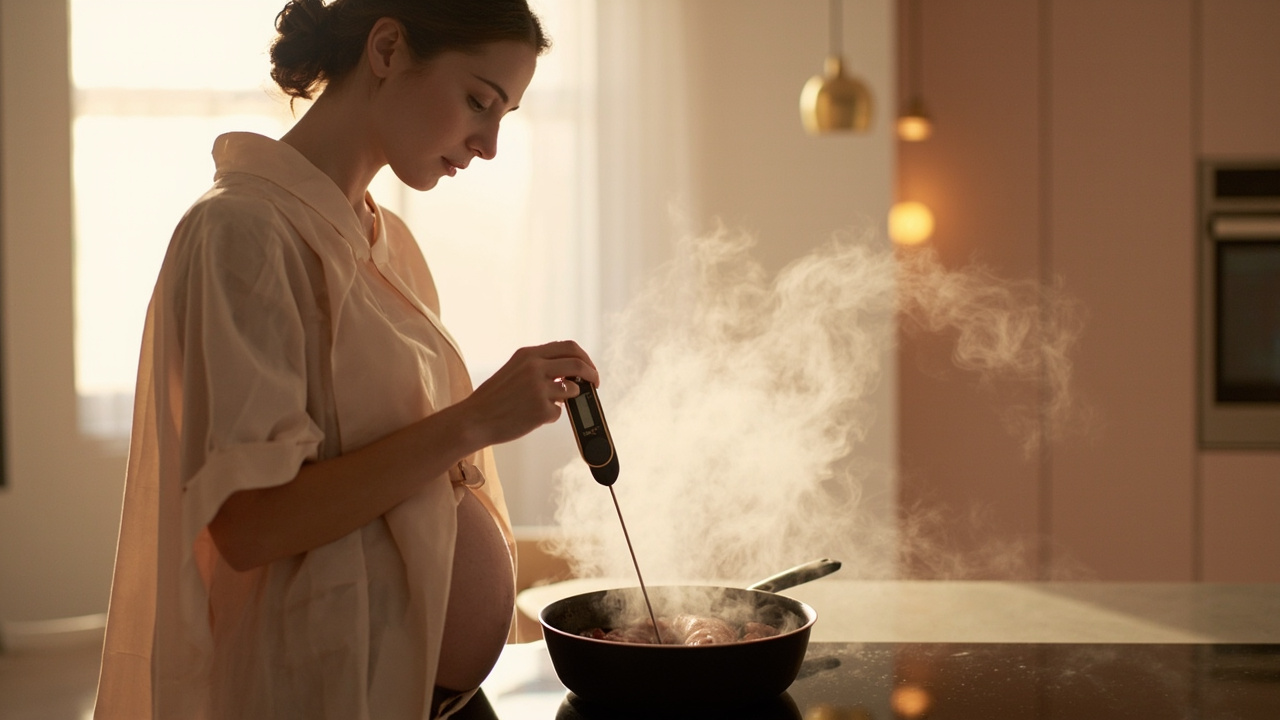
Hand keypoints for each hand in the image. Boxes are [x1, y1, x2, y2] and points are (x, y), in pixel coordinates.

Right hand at [461, 340, 599, 446]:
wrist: (474, 419)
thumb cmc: (493, 398)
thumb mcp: (514, 370)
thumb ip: (539, 366)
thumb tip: (568, 372)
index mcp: (528, 354)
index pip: (569, 346)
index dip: (584, 357)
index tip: (588, 368)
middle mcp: (535, 367)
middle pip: (578, 364)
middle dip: (592, 374)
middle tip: (594, 384)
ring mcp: (539, 388)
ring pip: (572, 390)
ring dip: (568, 398)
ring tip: (548, 405)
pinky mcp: (541, 409)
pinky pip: (558, 412)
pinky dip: (550, 415)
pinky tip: (532, 417)